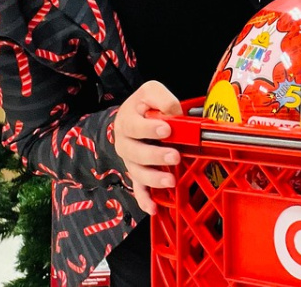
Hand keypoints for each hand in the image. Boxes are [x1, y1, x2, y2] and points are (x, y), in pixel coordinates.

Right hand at [114, 80, 181, 214]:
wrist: (130, 116)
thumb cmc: (143, 105)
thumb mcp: (151, 91)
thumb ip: (163, 99)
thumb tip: (175, 113)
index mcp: (127, 120)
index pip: (134, 126)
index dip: (149, 128)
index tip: (166, 129)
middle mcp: (125, 142)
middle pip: (135, 152)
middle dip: (155, 155)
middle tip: (174, 155)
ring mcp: (130, 159)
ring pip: (137, 172)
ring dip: (153, 178)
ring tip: (170, 180)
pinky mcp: (137, 172)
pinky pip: (138, 188)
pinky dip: (144, 200)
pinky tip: (153, 208)